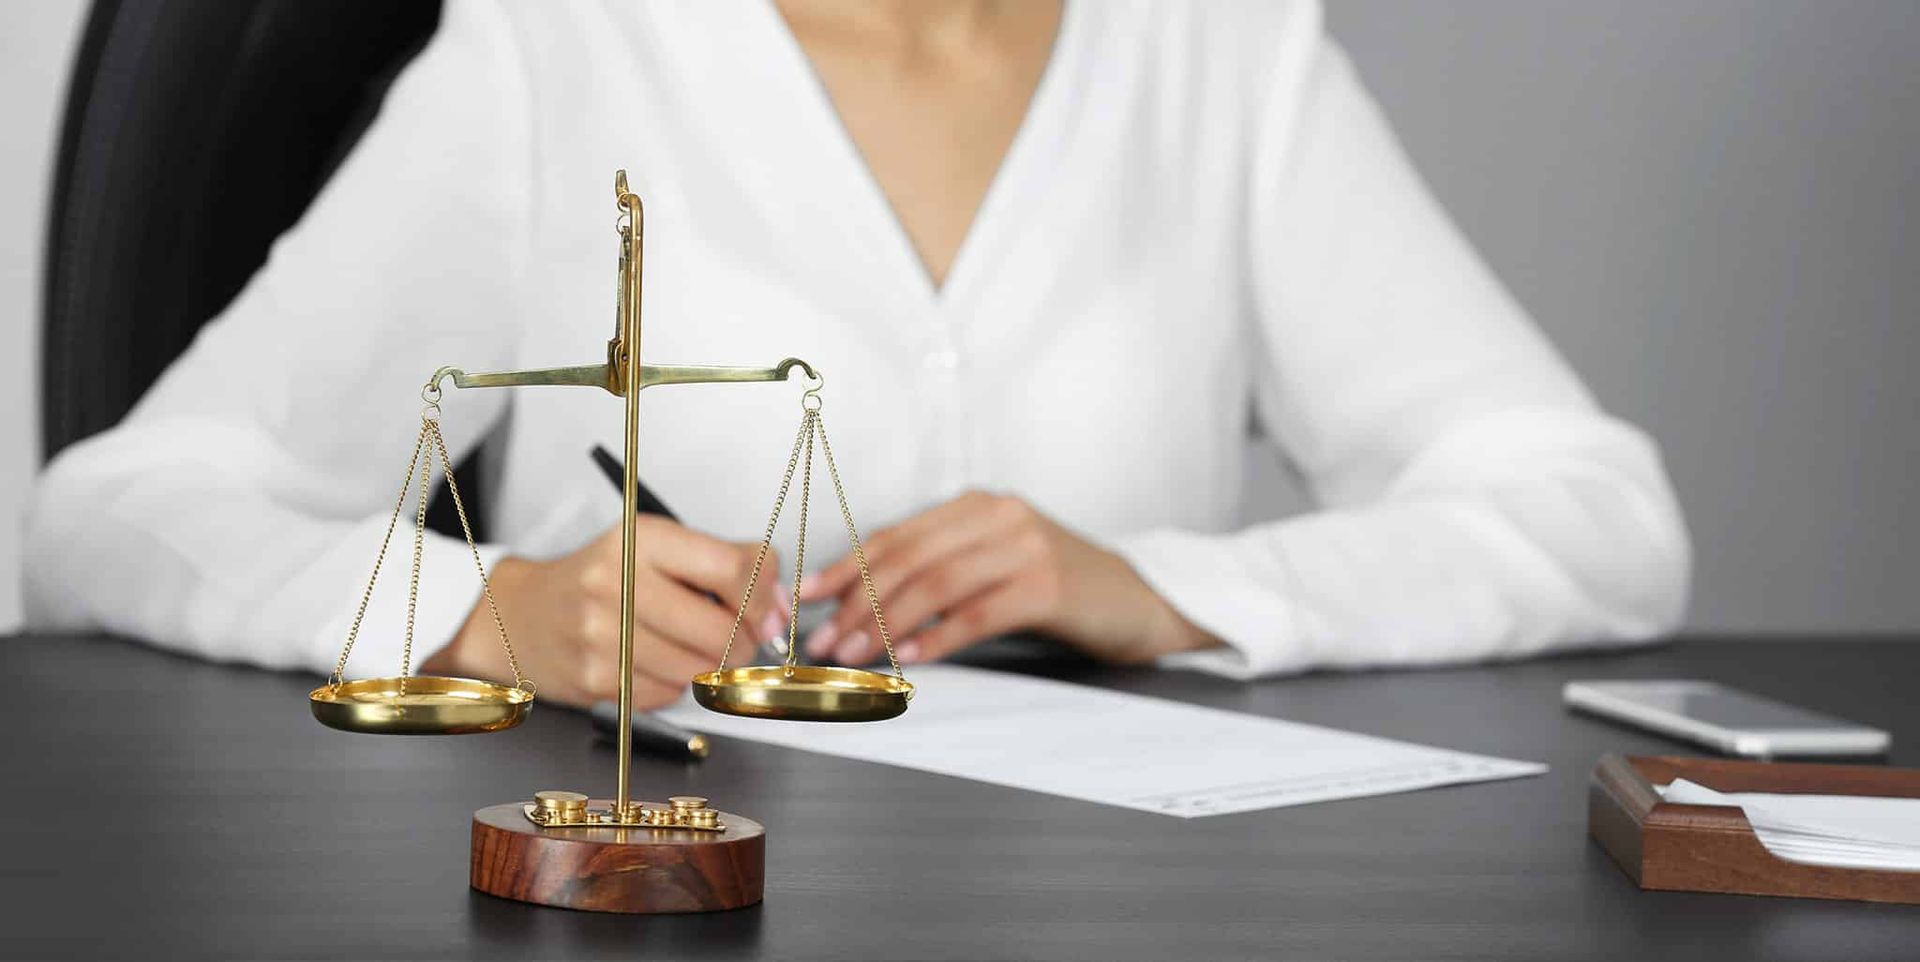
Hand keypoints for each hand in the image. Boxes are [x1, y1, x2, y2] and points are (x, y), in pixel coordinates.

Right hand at [422, 517, 788, 708]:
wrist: (521, 615)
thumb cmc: (602, 579)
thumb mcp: (657, 547)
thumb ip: (724, 564)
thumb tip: (780, 605)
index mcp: (641, 539)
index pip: (731, 568)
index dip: (764, 596)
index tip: (771, 612)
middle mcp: (617, 583)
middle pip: (722, 631)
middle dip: (744, 643)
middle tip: (742, 640)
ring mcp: (602, 635)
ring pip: (698, 669)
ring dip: (709, 667)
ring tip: (691, 648)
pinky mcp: (596, 678)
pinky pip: (667, 695)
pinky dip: (674, 685)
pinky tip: (655, 663)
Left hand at [797, 491, 1216, 665]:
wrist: (1141, 602)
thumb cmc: (1060, 591)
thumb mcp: (995, 566)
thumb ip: (941, 573)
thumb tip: (861, 608)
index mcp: (977, 506)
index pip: (896, 536)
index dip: (845, 567)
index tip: (808, 600)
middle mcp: (999, 517)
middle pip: (910, 559)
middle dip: (857, 602)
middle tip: (824, 641)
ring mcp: (1027, 548)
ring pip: (937, 585)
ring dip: (887, 624)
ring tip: (856, 656)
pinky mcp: (1049, 585)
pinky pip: (980, 613)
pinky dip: (941, 638)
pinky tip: (914, 659)